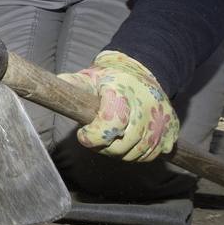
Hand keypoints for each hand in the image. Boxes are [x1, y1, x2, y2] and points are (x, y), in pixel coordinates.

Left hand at [58, 50, 179, 161]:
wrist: (141, 71)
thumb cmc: (109, 79)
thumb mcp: (89, 77)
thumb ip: (72, 85)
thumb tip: (51, 88)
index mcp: (122, 93)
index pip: (110, 125)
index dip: (93, 136)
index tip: (83, 134)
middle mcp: (146, 106)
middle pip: (125, 145)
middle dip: (106, 148)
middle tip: (97, 139)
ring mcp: (161, 118)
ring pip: (142, 153)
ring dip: (124, 154)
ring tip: (113, 141)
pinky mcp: (172, 127)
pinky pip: (158, 152)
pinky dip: (143, 153)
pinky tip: (132, 143)